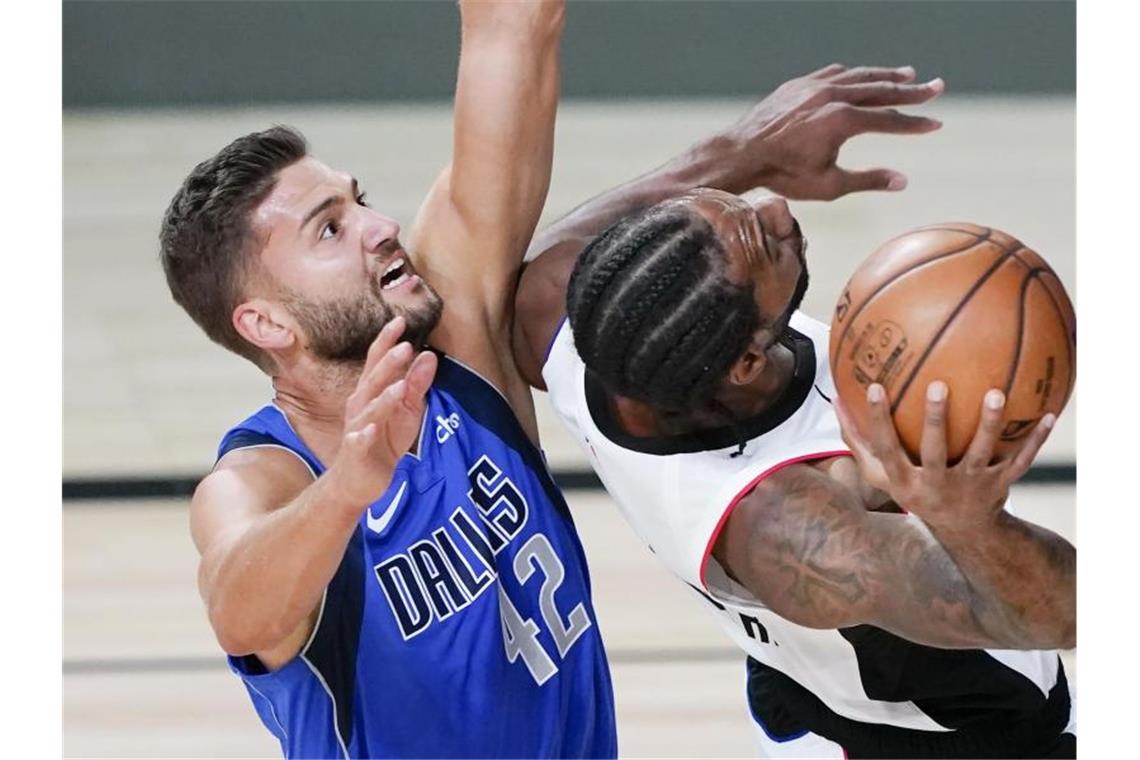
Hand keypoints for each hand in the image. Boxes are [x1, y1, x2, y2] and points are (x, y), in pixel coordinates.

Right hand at [327, 316, 437, 505]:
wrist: (358, 481)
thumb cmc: (382, 441)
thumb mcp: (406, 411)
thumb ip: (416, 384)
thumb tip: (430, 356)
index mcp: (370, 392)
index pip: (377, 362)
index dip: (387, 341)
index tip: (400, 320)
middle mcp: (360, 406)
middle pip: (373, 381)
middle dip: (388, 363)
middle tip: (406, 345)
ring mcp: (357, 429)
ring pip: (369, 411)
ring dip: (383, 398)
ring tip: (399, 386)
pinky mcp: (357, 453)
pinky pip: (359, 443)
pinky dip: (363, 435)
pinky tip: (370, 430)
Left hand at [723, 64, 943, 200]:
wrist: (741, 154)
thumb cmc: (783, 175)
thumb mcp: (829, 185)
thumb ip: (868, 180)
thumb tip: (903, 181)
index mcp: (844, 121)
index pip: (890, 120)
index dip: (915, 124)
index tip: (936, 124)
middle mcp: (832, 96)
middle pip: (882, 90)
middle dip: (912, 91)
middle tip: (937, 86)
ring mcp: (814, 86)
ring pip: (858, 76)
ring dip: (885, 76)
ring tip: (908, 74)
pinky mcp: (798, 84)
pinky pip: (832, 73)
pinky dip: (852, 74)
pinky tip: (861, 75)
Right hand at [834, 381, 1055, 529]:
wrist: (963, 531)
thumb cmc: (915, 491)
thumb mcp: (881, 475)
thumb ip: (858, 441)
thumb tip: (835, 400)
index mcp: (905, 481)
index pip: (886, 448)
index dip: (878, 420)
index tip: (873, 387)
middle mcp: (936, 486)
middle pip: (935, 451)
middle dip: (935, 420)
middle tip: (937, 385)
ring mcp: (970, 487)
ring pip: (981, 453)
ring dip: (990, 425)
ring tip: (995, 393)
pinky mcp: (999, 486)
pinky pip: (1020, 461)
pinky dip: (1035, 440)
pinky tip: (1048, 414)